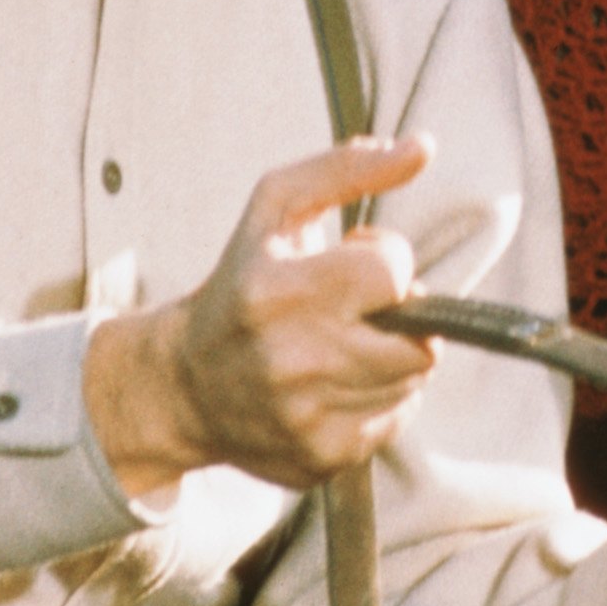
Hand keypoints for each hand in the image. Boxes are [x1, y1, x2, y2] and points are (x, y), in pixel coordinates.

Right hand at [84, 138, 437, 504]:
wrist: (183, 385)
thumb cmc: (240, 285)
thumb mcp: (276, 209)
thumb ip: (348, 169)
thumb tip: (423, 148)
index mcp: (278, 293)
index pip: (394, 273)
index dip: (386, 261)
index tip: (353, 264)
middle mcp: (293, 361)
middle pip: (419, 339)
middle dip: (400, 315)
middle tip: (357, 309)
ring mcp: (307, 417)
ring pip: (413, 379)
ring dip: (393, 355)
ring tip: (344, 343)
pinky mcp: (322, 457)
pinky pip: (396, 419)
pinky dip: (380, 397)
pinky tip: (337, 383)